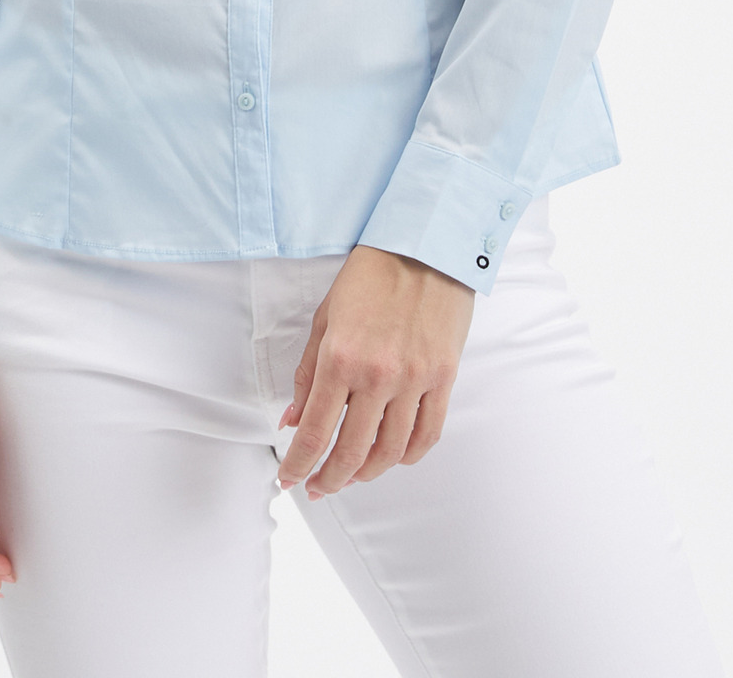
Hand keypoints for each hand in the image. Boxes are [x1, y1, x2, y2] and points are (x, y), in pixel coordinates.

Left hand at [277, 246, 473, 499]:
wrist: (424, 245)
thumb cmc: (370, 276)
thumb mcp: (326, 319)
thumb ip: (308, 374)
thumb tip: (292, 419)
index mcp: (341, 358)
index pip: (314, 431)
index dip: (298, 464)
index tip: (289, 479)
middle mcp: (377, 375)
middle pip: (351, 451)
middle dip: (329, 478)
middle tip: (317, 487)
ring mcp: (415, 379)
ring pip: (390, 451)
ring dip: (366, 473)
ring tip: (351, 477)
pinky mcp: (443, 378)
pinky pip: (427, 434)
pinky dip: (407, 456)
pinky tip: (391, 458)